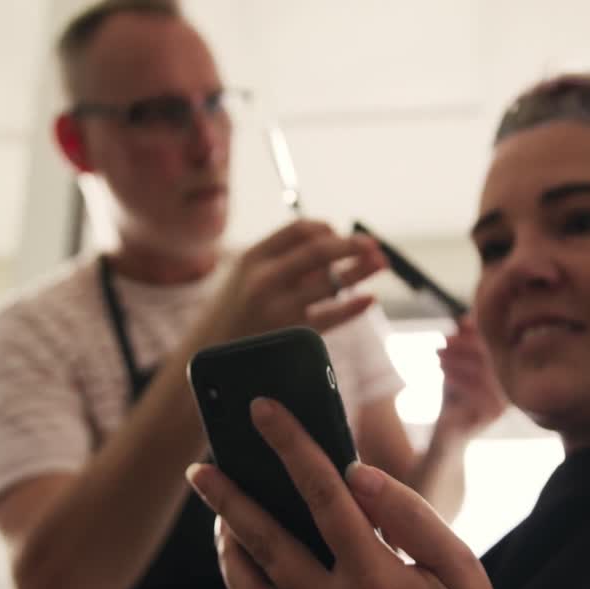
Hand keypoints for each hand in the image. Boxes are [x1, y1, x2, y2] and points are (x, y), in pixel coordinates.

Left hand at [186, 398, 558, 588]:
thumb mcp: (462, 567)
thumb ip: (410, 516)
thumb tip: (356, 472)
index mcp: (378, 580)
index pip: (322, 495)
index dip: (290, 445)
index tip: (263, 410)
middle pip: (263, 541)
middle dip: (227, 498)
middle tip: (201, 467)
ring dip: (227, 548)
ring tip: (221, 517)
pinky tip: (249, 577)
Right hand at [207, 220, 385, 340]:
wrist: (208, 357)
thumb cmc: (235, 315)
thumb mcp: (246, 279)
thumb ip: (283, 261)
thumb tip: (333, 244)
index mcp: (253, 257)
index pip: (299, 229)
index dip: (327, 229)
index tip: (341, 235)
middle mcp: (264, 278)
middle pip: (320, 250)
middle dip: (352, 245)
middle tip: (374, 245)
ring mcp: (278, 307)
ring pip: (331, 281)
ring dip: (360, 270)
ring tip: (381, 264)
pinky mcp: (290, 335)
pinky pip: (331, 317)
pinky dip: (353, 307)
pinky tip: (368, 299)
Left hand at [434, 315, 507, 443]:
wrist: (448, 430)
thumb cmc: (455, 393)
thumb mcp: (456, 362)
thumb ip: (462, 339)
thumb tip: (466, 317)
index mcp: (509, 367)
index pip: (496, 343)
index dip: (474, 333)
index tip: (451, 331)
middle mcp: (513, 383)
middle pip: (491, 356)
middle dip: (463, 347)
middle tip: (441, 345)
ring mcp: (507, 399)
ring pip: (483, 372)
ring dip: (457, 362)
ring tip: (438, 359)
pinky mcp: (495, 413)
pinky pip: (478, 392)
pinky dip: (458, 380)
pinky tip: (444, 376)